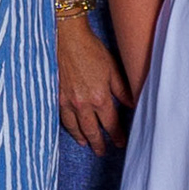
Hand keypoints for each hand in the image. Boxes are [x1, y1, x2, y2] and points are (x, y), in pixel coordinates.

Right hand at [54, 10, 125, 149]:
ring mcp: (67, 101)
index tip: (120, 143)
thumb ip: (122, 89)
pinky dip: (67, 126)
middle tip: (101, 151)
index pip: (110, 124)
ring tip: (85, 143)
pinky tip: (70, 127)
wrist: (66, 38)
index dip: (116, 135)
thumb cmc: (90, 49)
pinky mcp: (55, 96)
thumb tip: (132, 104)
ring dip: (81, 137)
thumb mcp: (112, 68)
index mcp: (99, 97)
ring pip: (75, 127)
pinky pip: (62, 117)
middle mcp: (83, 104)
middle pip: (92, 130)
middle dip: (98, 143)